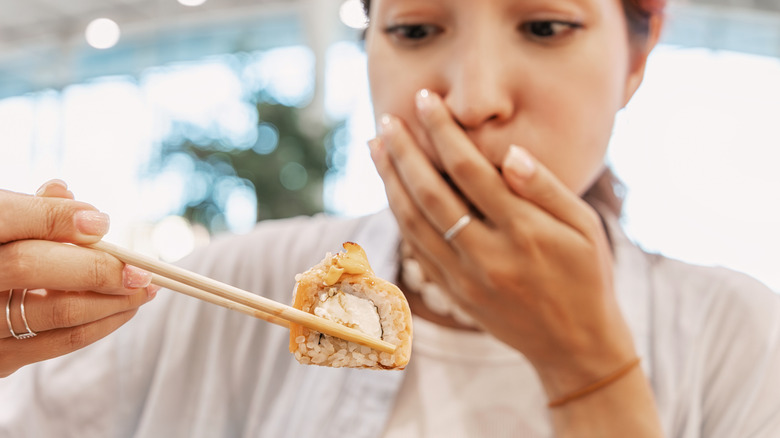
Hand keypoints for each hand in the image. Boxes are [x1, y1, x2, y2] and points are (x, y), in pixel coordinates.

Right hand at [0, 180, 156, 377]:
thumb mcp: (1, 224)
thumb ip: (30, 210)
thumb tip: (66, 195)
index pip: (8, 218)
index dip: (56, 218)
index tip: (102, 223)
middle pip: (31, 265)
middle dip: (97, 265)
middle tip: (143, 269)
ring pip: (56, 310)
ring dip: (113, 300)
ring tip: (145, 289)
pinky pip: (58, 342)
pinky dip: (99, 325)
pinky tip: (122, 308)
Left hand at [369, 91, 636, 397]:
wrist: (575, 345)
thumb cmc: (587, 276)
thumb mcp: (585, 227)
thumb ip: (546, 189)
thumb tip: (510, 153)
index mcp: (525, 232)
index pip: (470, 170)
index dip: (443, 132)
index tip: (426, 101)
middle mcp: (488, 256)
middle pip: (430, 195)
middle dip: (403, 153)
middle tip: (386, 120)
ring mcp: (466, 279)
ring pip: (414, 223)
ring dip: (390, 183)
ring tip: (376, 149)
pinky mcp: (454, 295)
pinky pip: (417, 250)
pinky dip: (400, 217)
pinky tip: (391, 192)